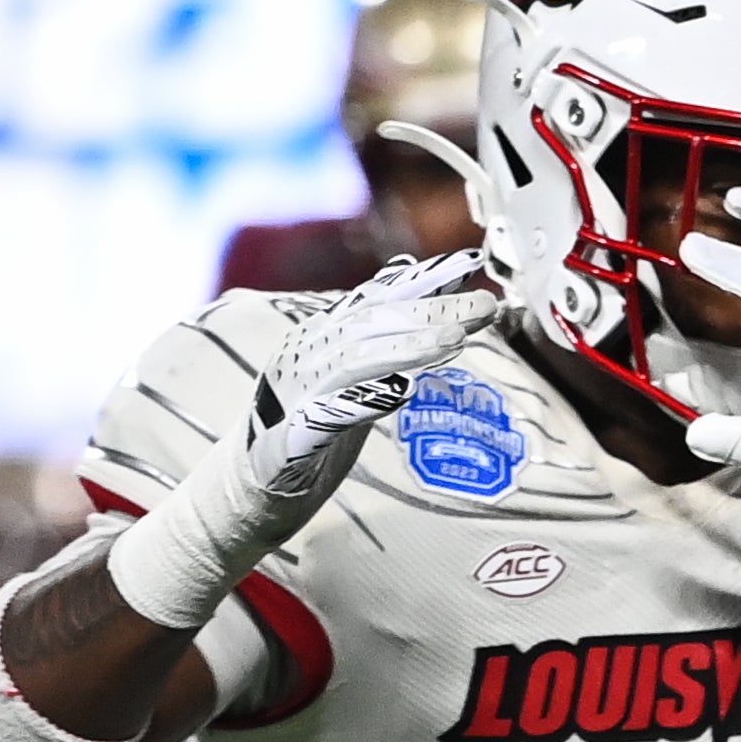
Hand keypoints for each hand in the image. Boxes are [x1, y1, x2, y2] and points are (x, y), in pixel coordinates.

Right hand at [249, 250, 493, 496]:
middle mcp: (307, 353)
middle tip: (484, 305)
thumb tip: (428, 296)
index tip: (470, 264)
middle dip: (432, 310)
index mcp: (323, 335)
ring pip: (356, 360)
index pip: (378, 299)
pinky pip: (327, 415)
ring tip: (454, 341)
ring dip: (408, 348)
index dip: (422, 281)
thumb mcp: (356, 374)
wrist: (256, 477)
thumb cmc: (313, 422)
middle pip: (374, 323)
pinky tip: (401, 392)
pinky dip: (364, 401)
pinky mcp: (288, 437)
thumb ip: (387, 339)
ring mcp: (295, 392)